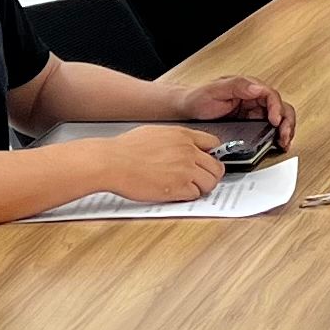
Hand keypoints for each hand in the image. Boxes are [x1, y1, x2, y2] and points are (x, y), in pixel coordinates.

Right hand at [94, 123, 226, 206]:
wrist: (112, 162)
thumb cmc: (124, 149)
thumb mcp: (154, 133)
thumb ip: (173, 139)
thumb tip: (181, 145)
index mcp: (182, 135)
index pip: (213, 144)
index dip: (211, 155)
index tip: (208, 162)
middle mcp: (188, 151)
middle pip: (216, 166)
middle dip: (211, 174)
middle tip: (203, 179)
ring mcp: (185, 169)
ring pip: (210, 182)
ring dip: (202, 187)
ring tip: (190, 188)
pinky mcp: (178, 187)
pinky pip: (195, 195)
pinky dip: (189, 196)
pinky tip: (177, 193)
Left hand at [180, 74, 296, 147]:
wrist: (185, 110)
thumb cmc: (197, 98)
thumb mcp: (214, 90)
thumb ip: (237, 86)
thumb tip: (258, 88)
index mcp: (247, 87)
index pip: (270, 95)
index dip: (276, 108)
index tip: (275, 120)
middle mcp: (254, 98)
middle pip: (280, 106)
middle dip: (286, 121)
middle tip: (284, 134)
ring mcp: (254, 110)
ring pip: (279, 117)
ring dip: (286, 129)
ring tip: (284, 141)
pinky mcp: (252, 122)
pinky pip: (271, 127)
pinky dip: (278, 135)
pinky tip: (278, 143)